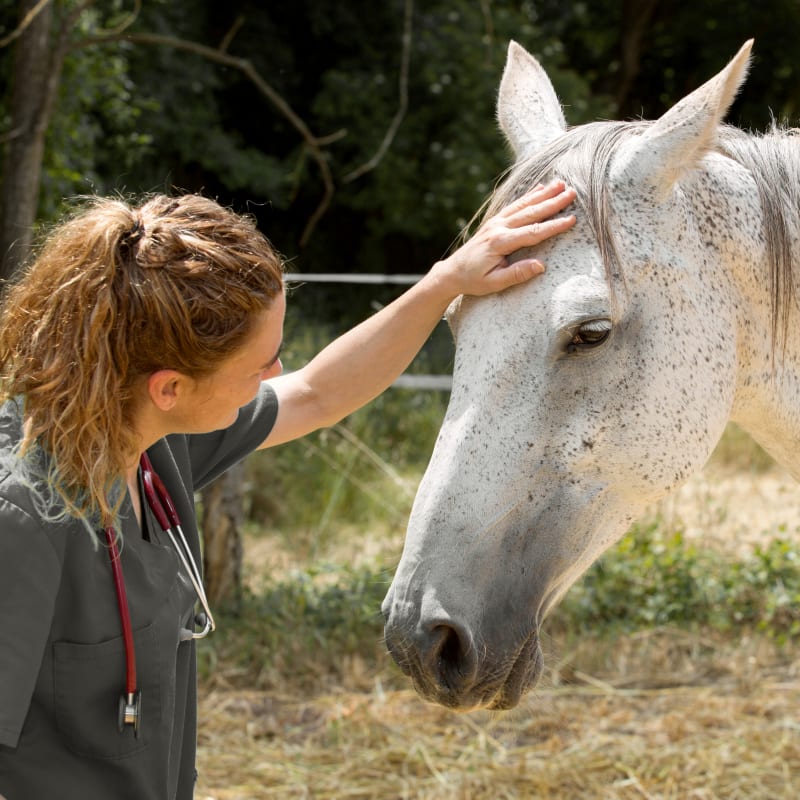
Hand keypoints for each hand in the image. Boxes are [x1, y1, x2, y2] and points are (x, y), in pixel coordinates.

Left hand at [431, 180, 576, 296]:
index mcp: (500, 243)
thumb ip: (517, 274)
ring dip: (543, 194)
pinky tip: (540, 187)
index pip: (532, 232)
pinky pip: (514, 205)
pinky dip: (528, 195)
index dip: (553, 226)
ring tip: (561, 184)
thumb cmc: (473, 280)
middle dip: (552, 202)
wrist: (452, 272)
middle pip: (530, 213)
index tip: (571, 219)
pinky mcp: (494, 221)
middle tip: (572, 192)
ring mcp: (496, 222)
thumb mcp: (494, 283)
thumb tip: (541, 266)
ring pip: (523, 205)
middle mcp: (498, 228)